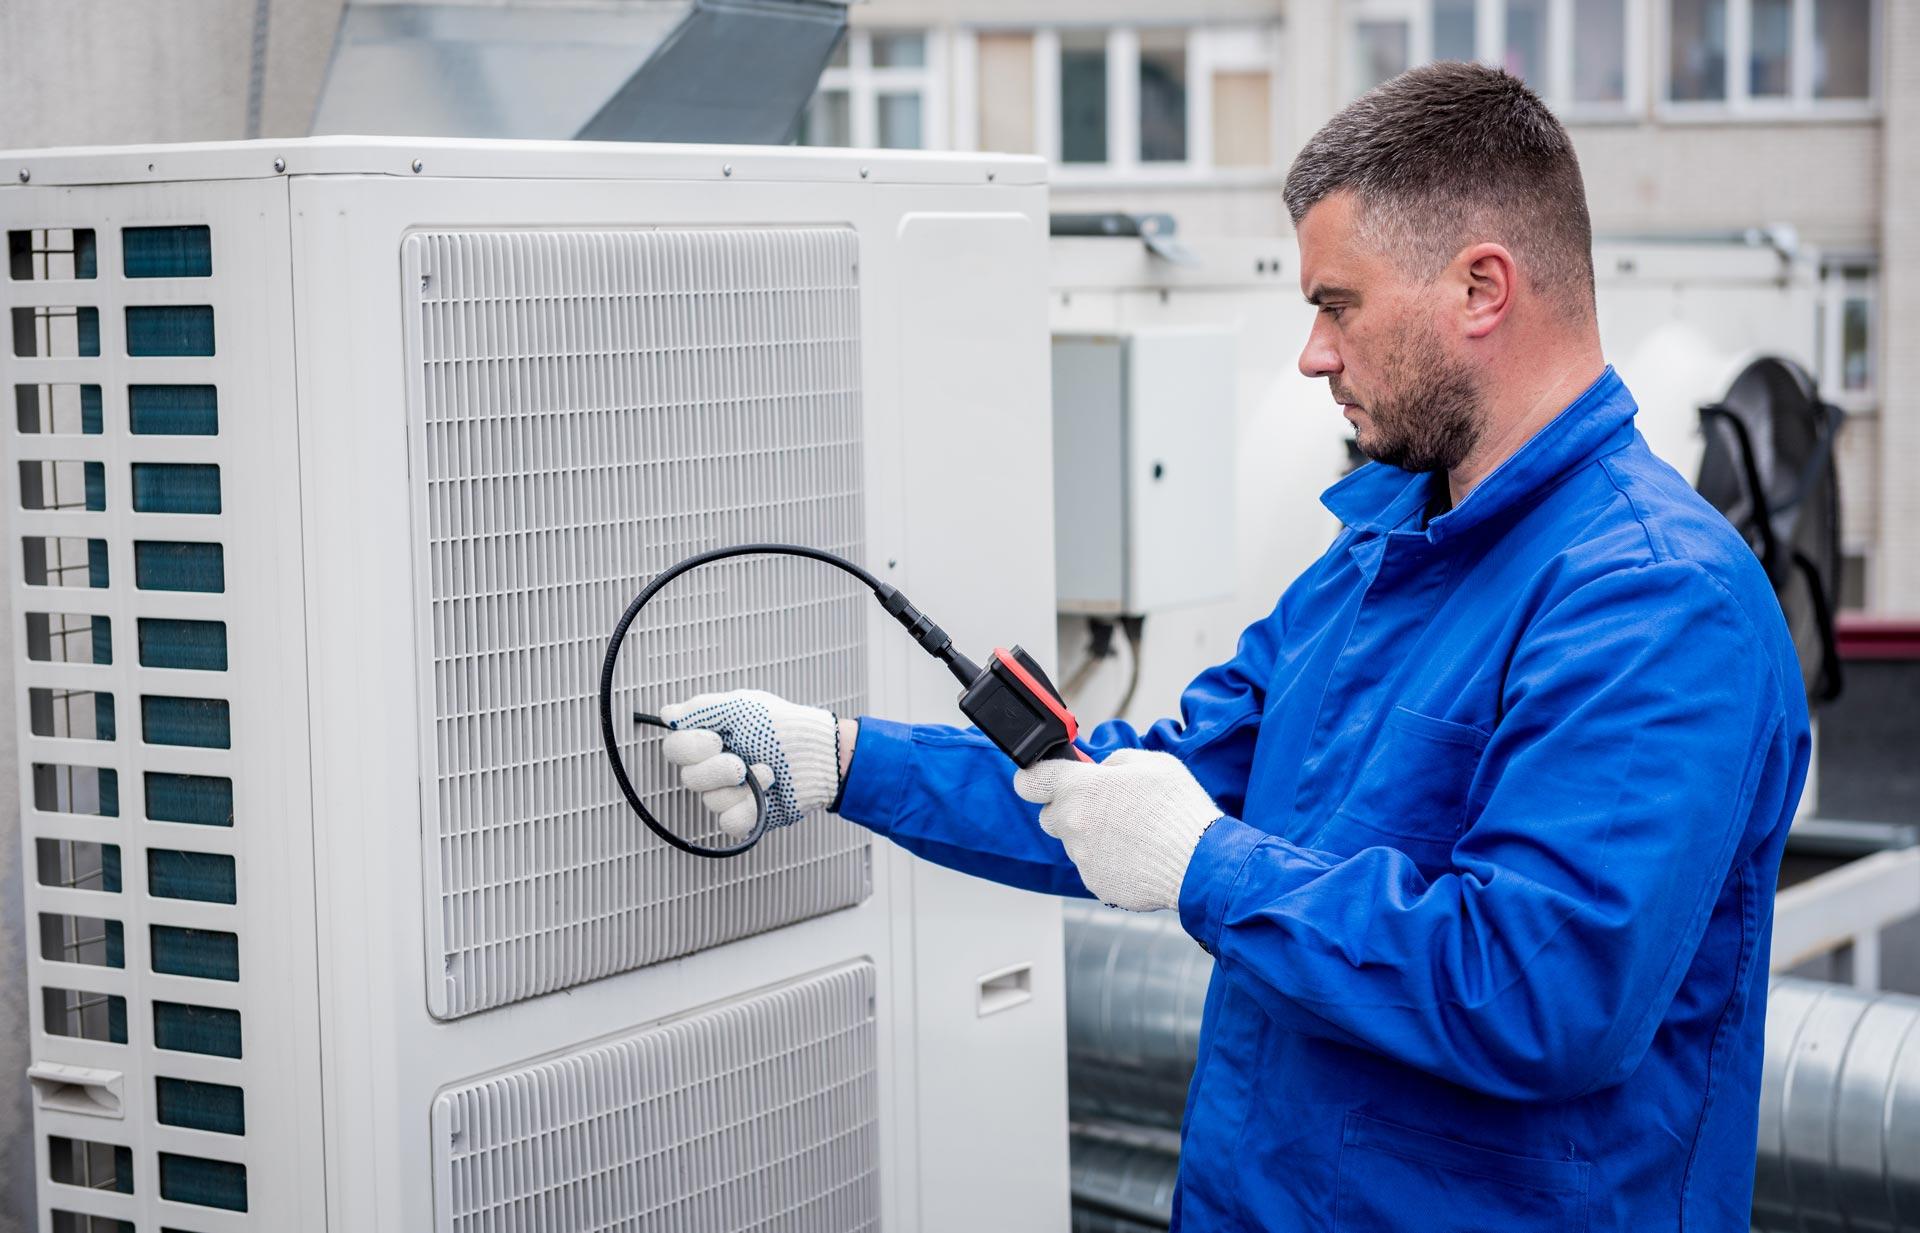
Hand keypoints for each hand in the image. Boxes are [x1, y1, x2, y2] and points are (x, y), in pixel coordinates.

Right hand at [658, 690, 841, 836]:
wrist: (821, 754)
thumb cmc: (784, 726)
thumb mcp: (742, 706)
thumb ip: (701, 708)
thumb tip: (666, 715)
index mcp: (710, 739)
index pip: (674, 748)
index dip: (689, 747)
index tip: (715, 739)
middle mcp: (715, 767)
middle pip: (689, 778)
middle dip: (717, 769)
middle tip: (742, 761)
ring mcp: (730, 793)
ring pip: (710, 801)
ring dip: (741, 786)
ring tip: (768, 772)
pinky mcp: (746, 816)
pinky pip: (728, 822)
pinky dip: (748, 808)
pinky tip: (768, 793)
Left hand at [1014, 749, 1222, 911]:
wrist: (1200, 862)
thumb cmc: (1178, 810)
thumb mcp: (1152, 763)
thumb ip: (1114, 762)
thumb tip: (1099, 770)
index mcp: (1080, 789)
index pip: (1029, 780)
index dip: (1033, 778)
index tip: (1040, 779)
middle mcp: (1073, 824)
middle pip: (1051, 815)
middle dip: (1071, 809)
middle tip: (1106, 807)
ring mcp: (1083, 858)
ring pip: (1075, 842)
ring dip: (1094, 836)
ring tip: (1134, 833)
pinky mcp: (1095, 884)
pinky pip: (1093, 866)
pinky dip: (1109, 861)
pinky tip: (1138, 854)